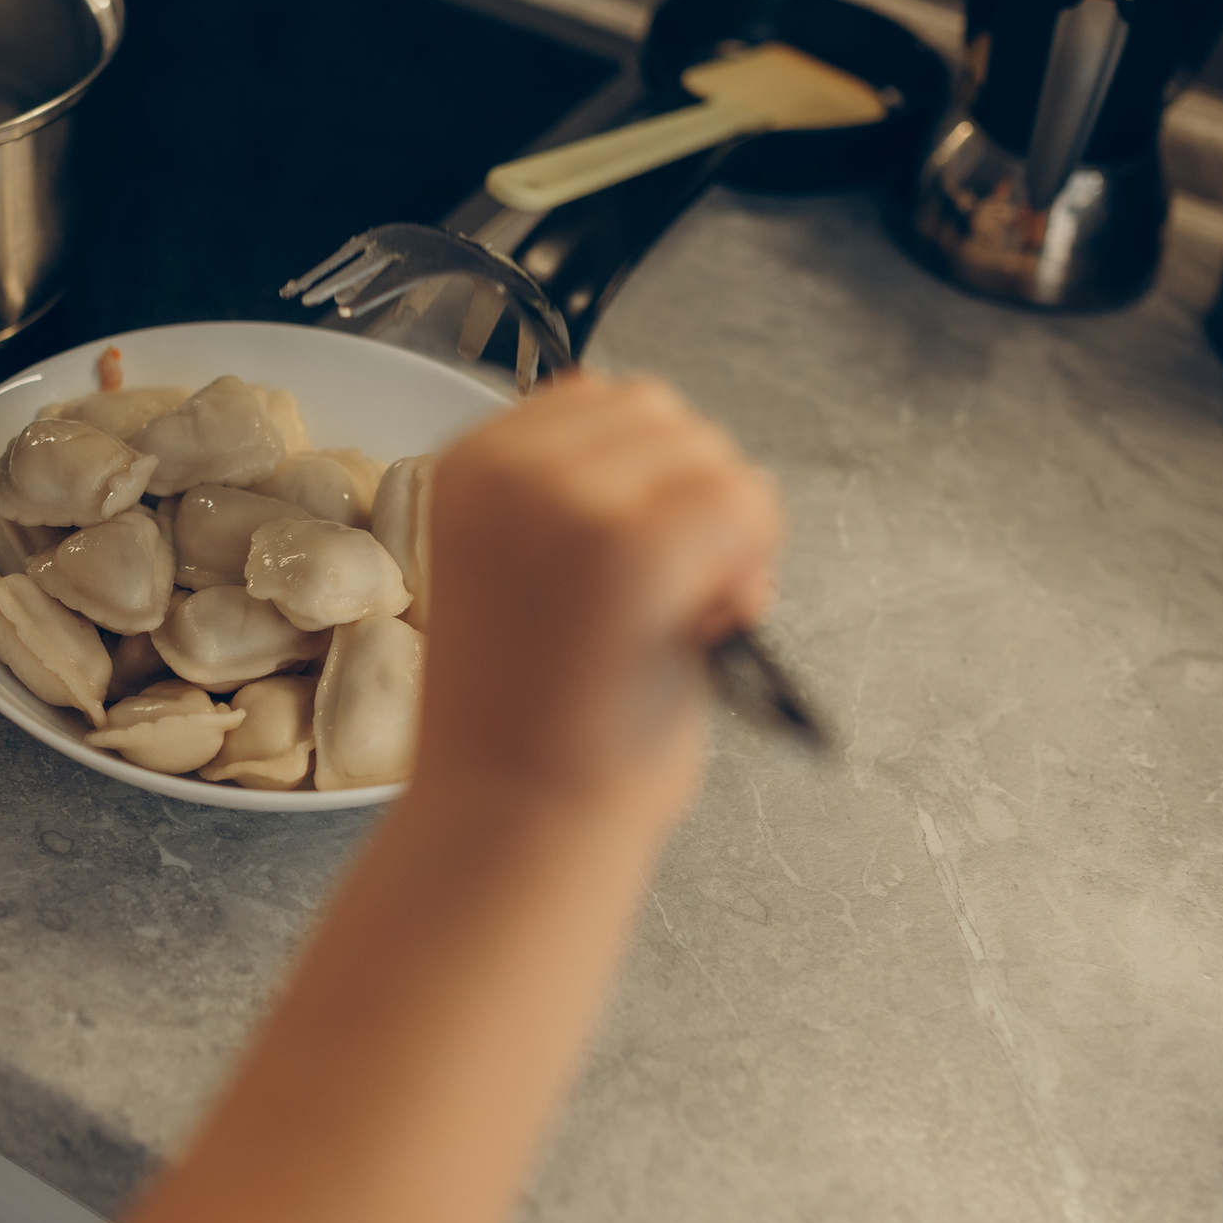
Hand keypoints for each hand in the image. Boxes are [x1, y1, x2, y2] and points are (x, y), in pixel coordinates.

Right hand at [413, 372, 782, 832]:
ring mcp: (571, 502)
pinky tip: (716, 622)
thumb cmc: (529, 723)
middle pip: (662, 414)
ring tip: (692, 616)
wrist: (517, 823)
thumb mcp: (519, 569)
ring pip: (712, 455)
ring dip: (728, 527)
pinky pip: (745, 502)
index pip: (599, 399)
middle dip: (693, 497)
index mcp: (468, 468)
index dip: (644, 476)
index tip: (636, 561)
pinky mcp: (636, 546)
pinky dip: (754, 557)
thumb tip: (680, 456)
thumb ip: (576, 500)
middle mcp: (510, 471)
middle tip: (680, 599)